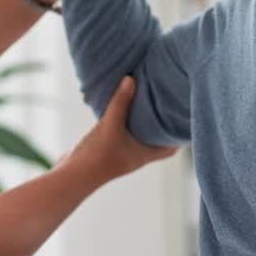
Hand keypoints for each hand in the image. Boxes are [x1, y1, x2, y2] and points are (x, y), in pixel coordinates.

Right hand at [60, 77, 177, 183]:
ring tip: (147, 100)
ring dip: (143, 121)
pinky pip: (124, 134)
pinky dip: (126, 122)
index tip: (183, 116)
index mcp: (145, 154)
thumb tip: (131, 78)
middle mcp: (138, 155)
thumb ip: (121, 102)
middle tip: (166, 103)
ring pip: (140, 135)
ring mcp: (123, 154)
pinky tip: (120, 107)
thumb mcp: (110, 125)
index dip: (179, 135)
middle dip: (162, 123)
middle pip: (157, 139)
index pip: (171, 148)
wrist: (72, 176)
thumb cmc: (97, 156)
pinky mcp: (110, 150)